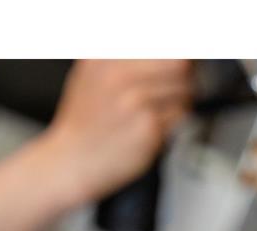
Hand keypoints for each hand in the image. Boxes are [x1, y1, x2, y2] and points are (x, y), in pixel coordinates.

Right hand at [39, 59, 192, 204]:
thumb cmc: (85, 122)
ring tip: (159, 110)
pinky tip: (154, 127)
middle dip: (184, 76)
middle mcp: (119, 75)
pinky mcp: (148, 127)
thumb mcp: (91, 73)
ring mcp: (135, 101)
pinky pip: (180, 116)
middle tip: (176, 86)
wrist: (72, 160)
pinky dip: (174, 121)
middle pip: (179, 63)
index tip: (180, 63)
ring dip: (181, 100)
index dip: (177, 55)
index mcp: (105, 57)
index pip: (162, 45)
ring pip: (184, 90)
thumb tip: (168, 49)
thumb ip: (122, 57)